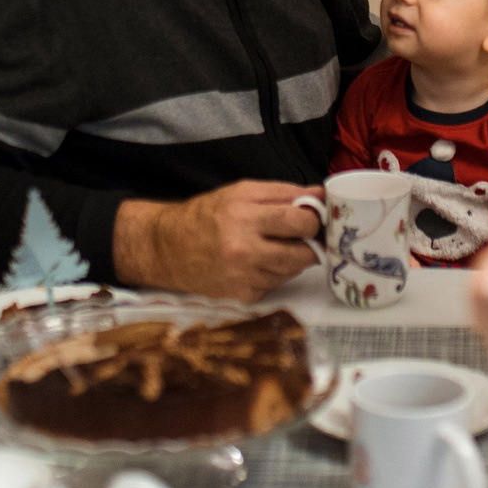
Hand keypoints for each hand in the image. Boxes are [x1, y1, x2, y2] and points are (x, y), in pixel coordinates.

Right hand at [114, 181, 321, 301]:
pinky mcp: (242, 296)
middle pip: (303, 252)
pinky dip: (275, 274)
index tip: (312, 218)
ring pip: (292, 270)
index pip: (299, 221)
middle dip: (310, 243)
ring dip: (293, 258)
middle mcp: (243, 248)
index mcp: (244, 215)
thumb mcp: (241, 192)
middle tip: (302, 235)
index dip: (314, 220)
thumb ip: (283, 193)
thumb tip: (321, 195)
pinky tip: (258, 263)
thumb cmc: (206, 215)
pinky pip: (276, 285)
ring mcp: (243, 276)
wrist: (167, 248)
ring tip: (275, 246)